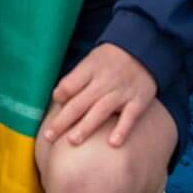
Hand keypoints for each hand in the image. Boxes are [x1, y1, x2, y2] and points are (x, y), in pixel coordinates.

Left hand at [39, 42, 156, 148]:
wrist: (143, 49)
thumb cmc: (111, 59)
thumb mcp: (91, 61)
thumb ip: (75, 79)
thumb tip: (57, 97)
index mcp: (90, 69)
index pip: (70, 84)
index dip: (60, 96)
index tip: (52, 108)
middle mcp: (104, 82)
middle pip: (80, 103)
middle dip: (63, 121)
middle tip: (48, 137)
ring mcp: (121, 92)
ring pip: (100, 111)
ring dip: (86, 127)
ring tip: (72, 141)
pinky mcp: (138, 101)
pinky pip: (129, 117)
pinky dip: (122, 129)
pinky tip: (113, 143)